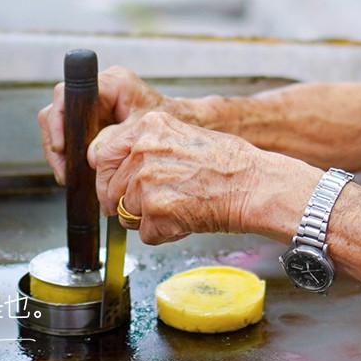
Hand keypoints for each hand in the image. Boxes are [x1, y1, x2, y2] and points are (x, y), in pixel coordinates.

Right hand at [37, 66, 170, 183]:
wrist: (183, 122)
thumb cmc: (170, 119)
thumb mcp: (145, 129)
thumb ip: (118, 138)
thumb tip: (90, 155)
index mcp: (112, 82)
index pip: (69, 94)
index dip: (59, 120)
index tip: (62, 146)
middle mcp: (98, 88)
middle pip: (58, 110)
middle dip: (56, 142)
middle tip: (63, 170)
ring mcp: (92, 103)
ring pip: (59, 124)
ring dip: (60, 151)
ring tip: (68, 176)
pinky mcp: (92, 117)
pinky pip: (69, 133)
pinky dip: (68, 153)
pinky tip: (73, 172)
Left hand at [88, 111, 311, 245]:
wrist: (256, 185)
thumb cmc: (231, 163)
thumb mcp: (184, 135)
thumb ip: (149, 147)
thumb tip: (118, 166)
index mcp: (149, 126)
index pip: (103, 155)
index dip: (111, 177)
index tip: (120, 185)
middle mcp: (143, 151)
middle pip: (110, 189)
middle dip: (129, 202)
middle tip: (160, 201)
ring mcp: (146, 182)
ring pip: (126, 214)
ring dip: (149, 218)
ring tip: (181, 206)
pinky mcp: (156, 211)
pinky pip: (146, 234)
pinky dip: (165, 234)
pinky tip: (187, 219)